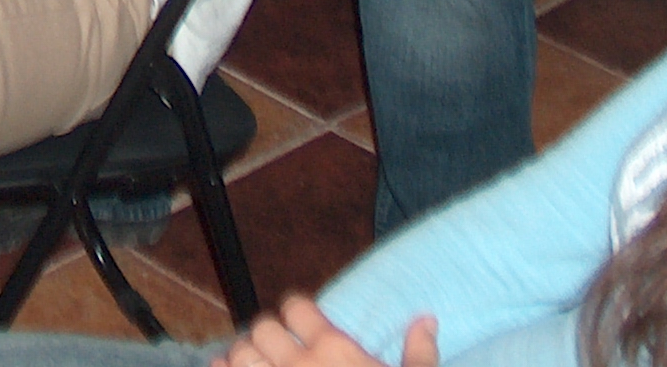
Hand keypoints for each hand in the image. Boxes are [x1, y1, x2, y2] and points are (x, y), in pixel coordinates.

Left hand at [218, 298, 430, 366]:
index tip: (301, 324)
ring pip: (240, 351)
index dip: (296, 311)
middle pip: (263, 325)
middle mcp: (299, 364)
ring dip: (246, 355)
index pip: (296, 305)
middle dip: (268, 334)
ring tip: (258, 364)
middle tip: (279, 349)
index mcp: (335, 351)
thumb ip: (419, 354)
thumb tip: (426, 319)